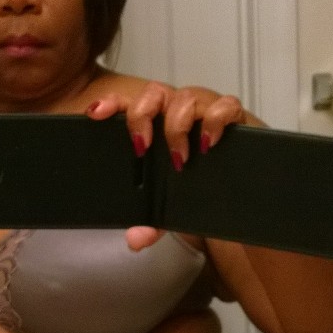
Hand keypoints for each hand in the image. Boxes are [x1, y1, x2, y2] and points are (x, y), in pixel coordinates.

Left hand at [86, 83, 249, 249]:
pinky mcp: (232, 114)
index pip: (127, 102)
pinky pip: (225, 106)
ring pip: (185, 96)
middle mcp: (175, 109)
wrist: (236, 181)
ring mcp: (203, 108)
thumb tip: (136, 240)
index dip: (111, 102)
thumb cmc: (195, 181)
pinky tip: (209, 144)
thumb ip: (150, 223)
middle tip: (141, 147)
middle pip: (154, 92)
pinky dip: (216, 122)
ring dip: (177, 127)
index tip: (96, 114)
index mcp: (154, 122)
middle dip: (142, 115)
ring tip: (179, 159)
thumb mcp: (168, 206)